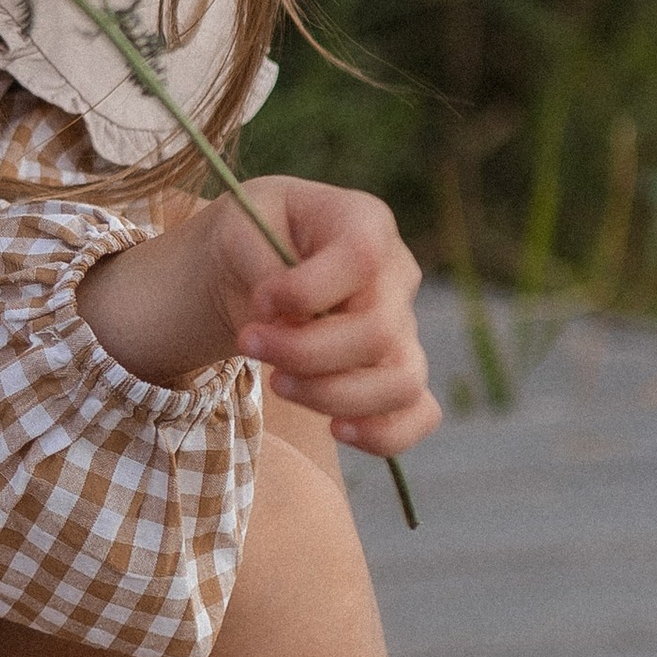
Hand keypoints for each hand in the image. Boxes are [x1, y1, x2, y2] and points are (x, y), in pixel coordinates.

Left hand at [224, 177, 438, 457]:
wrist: (248, 272)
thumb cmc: (248, 239)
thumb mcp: (237, 224)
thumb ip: (261, 260)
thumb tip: (282, 311)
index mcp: (365, 223)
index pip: (363, 259)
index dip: (308, 291)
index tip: (260, 301)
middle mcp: (397, 276)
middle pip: (378, 333)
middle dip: (303, 352)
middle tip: (248, 343)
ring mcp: (404, 328)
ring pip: (401, 381)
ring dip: (330, 395)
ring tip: (277, 383)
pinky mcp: (396, 374)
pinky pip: (418, 415)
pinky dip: (383, 433)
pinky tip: (335, 428)